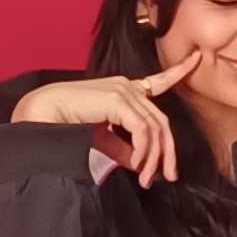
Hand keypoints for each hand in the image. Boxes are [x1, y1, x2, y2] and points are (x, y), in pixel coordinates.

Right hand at [11, 49, 200, 187]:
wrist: (41, 116)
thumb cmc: (64, 124)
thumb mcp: (101, 138)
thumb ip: (122, 148)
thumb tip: (140, 163)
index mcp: (124, 91)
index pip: (158, 80)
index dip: (179, 70)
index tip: (196, 58)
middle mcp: (127, 87)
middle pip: (161, 120)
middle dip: (167, 151)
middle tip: (167, 176)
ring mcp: (124, 91)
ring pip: (154, 128)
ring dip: (153, 157)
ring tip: (145, 178)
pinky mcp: (118, 100)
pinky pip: (143, 130)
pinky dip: (144, 151)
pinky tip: (137, 166)